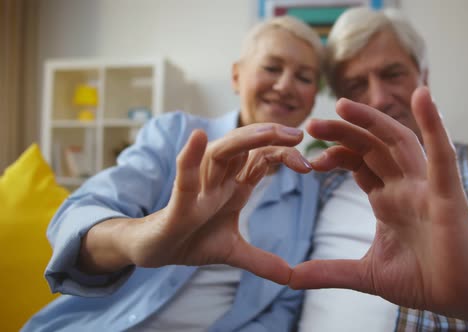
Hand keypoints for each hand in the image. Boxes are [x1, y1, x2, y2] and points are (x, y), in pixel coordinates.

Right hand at [83, 124, 310, 284]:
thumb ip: (261, 261)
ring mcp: (198, 189)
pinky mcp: (178, 203)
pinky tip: (197, 138)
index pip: (261, 160)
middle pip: (244, 147)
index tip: (309, 163)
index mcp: (233, 186)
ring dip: (242, 140)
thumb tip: (291, 277)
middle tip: (297, 134)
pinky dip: (189, 158)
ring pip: (219, 154)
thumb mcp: (232, 251)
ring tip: (266, 132)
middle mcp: (217, 180)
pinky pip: (184, 177)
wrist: (155, 251)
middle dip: (270, 136)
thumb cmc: (191, 240)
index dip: (284, 154)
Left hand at [290, 87, 467, 320]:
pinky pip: (442, 155)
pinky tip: (423, 97)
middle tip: (312, 125)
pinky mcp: (449, 196)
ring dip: (372, 121)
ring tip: (342, 105)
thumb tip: (290, 278)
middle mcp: (406, 187)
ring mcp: (427, 188)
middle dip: (343, 132)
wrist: (463, 301)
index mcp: (388, 200)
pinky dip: (434, 125)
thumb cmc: (423, 282)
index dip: (335, 154)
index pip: (358, 164)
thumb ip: (328, 272)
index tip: (308, 158)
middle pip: (372, 147)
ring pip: (400, 142)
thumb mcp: (366, 274)